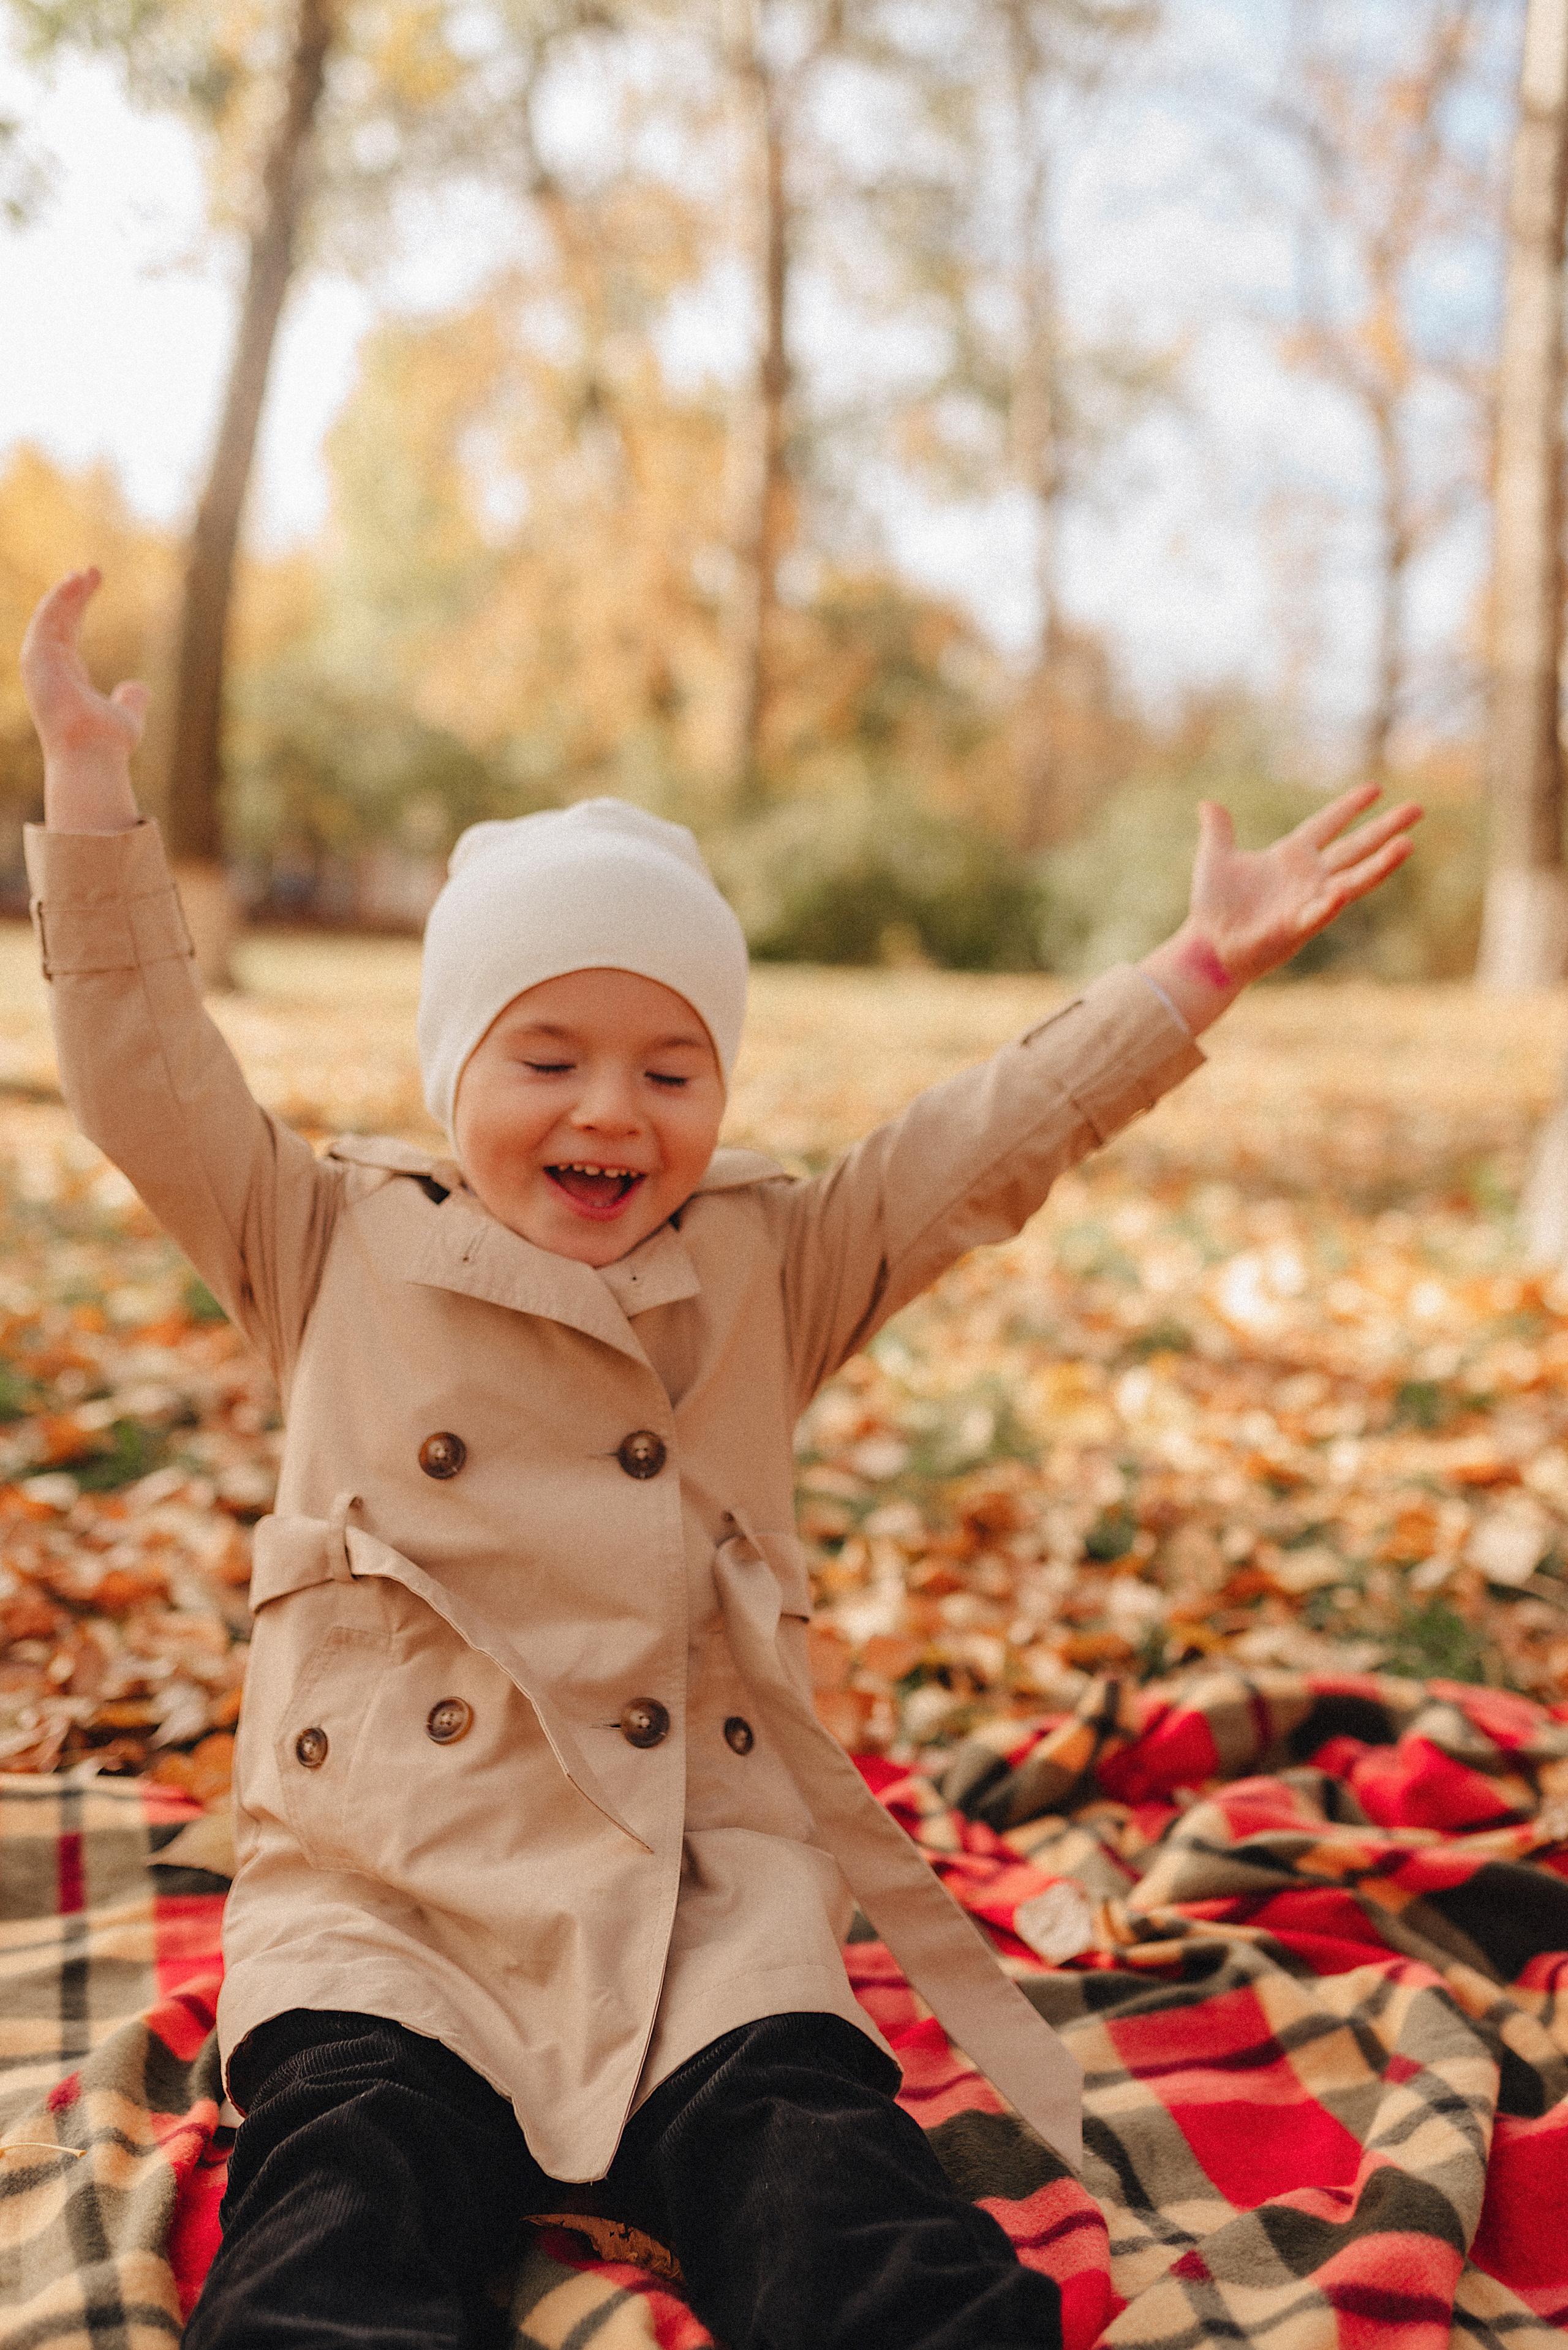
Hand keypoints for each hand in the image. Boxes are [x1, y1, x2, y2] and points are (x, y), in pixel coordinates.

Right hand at [21, 569, 145, 832]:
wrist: (92, 754)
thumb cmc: (107, 742)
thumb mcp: (126, 715)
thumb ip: (130, 699)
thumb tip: (139, 687)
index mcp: (65, 676)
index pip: (68, 631)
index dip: (79, 606)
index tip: (92, 583)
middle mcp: (48, 667)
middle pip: (59, 619)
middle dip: (74, 592)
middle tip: (93, 569)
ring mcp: (39, 663)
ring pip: (50, 616)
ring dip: (66, 591)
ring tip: (86, 571)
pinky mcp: (36, 658)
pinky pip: (46, 620)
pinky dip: (58, 599)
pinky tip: (74, 581)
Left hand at [1141, 784, 1421, 1034]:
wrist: (1206, 947)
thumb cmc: (1214, 907)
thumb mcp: (1215, 859)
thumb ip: (1219, 831)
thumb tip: (1208, 804)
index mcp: (1291, 856)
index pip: (1327, 824)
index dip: (1349, 807)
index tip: (1375, 788)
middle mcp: (1308, 877)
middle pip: (1355, 847)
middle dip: (1386, 828)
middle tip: (1418, 808)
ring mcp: (1309, 901)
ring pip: (1353, 880)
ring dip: (1380, 865)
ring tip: (1407, 845)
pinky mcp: (1298, 925)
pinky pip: (1319, 913)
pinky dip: (1329, 903)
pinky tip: (1341, 892)